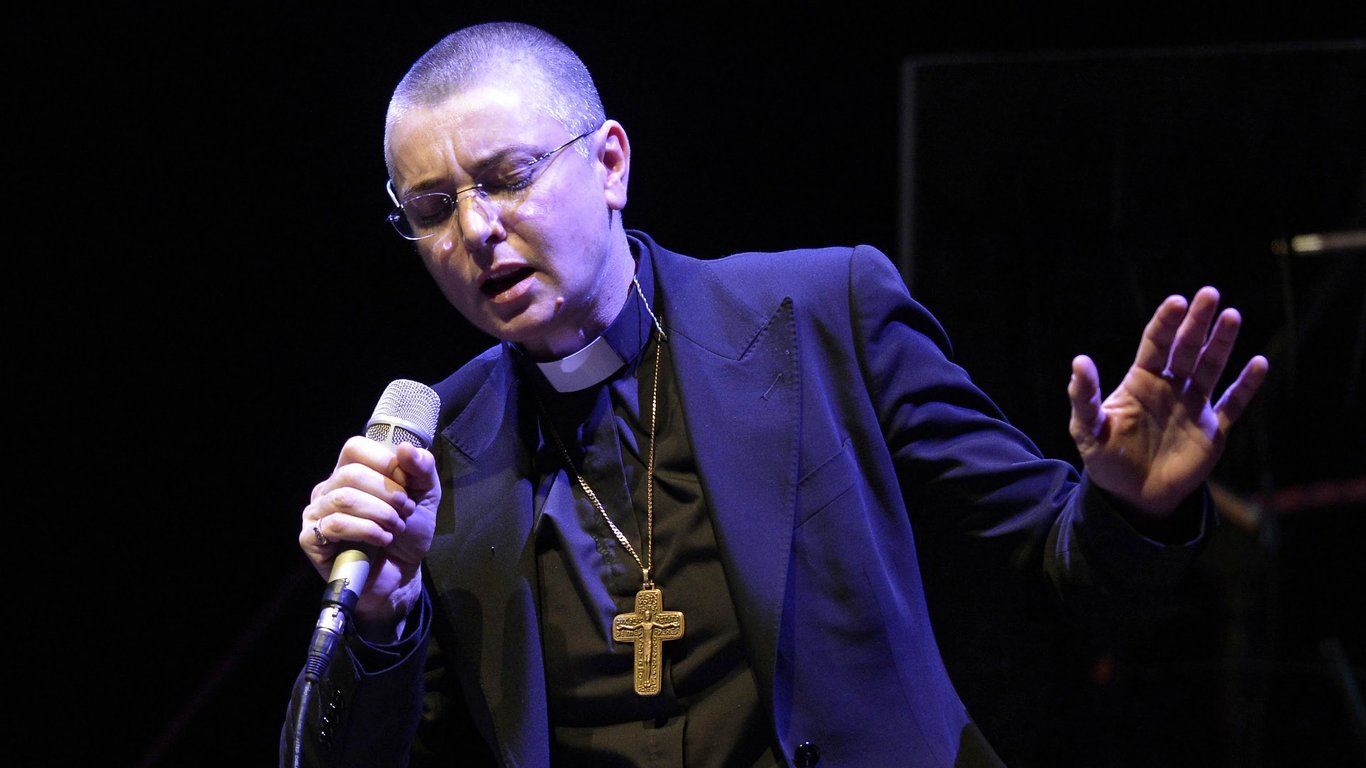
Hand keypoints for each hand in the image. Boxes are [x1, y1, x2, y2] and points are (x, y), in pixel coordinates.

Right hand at [299, 436, 439, 639]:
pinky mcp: (310, 539)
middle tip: (405, 511)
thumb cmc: (408, 532)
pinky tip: (382, 540)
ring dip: (379, 513)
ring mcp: (316, 514)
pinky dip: (367, 531)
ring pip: (344, 498)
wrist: (401, 573)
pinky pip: (335, 525)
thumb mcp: (425, 495)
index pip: (354, 448)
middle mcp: (328, 489)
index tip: (406, 485)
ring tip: (395, 527)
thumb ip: (421, 468)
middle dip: (387, 493)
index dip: (383, 462)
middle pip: (351, 474)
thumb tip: (405, 447)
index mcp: (350, 472)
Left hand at [1068, 286, 1268, 518]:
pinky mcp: (1213, 431)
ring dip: (1222, 344)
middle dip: (1197, 322)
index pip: (1155, 345)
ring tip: (1232, 316)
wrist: (1132, 497)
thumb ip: (1084, 396)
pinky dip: (1246, 386)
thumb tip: (1079, 361)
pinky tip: (1259, 364)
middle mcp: (1170, 388)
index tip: (1176, 301)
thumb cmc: (1106, 460)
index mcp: (1141, 382)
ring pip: (1211, 368)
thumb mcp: (1087, 428)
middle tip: (1210, 294)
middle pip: (1186, 348)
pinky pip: (1233, 404)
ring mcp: (1193, 407)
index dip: (1166, 323)